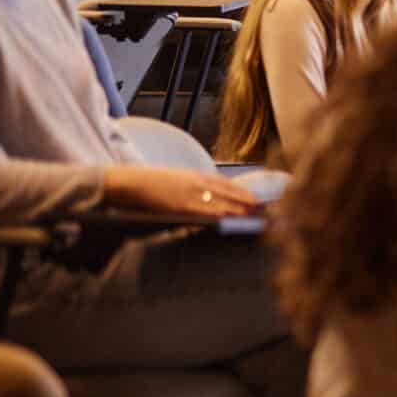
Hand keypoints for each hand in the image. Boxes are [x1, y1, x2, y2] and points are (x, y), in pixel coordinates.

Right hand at [101, 166, 261, 216]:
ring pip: (223, 203)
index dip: (245, 194)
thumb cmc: (151, 184)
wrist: (128, 182)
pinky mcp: (182, 206)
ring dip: (241, 212)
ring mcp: (191, 194)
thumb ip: (197, 189)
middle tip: (268, 212)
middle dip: (250, 204)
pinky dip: (222, 216)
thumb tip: (213, 201)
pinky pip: (207, 213)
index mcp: (197, 176)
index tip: (261, 201)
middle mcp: (198, 183)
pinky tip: (234, 221)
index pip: (228, 186)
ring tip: (259, 219)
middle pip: (231, 194)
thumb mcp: (178, 180)